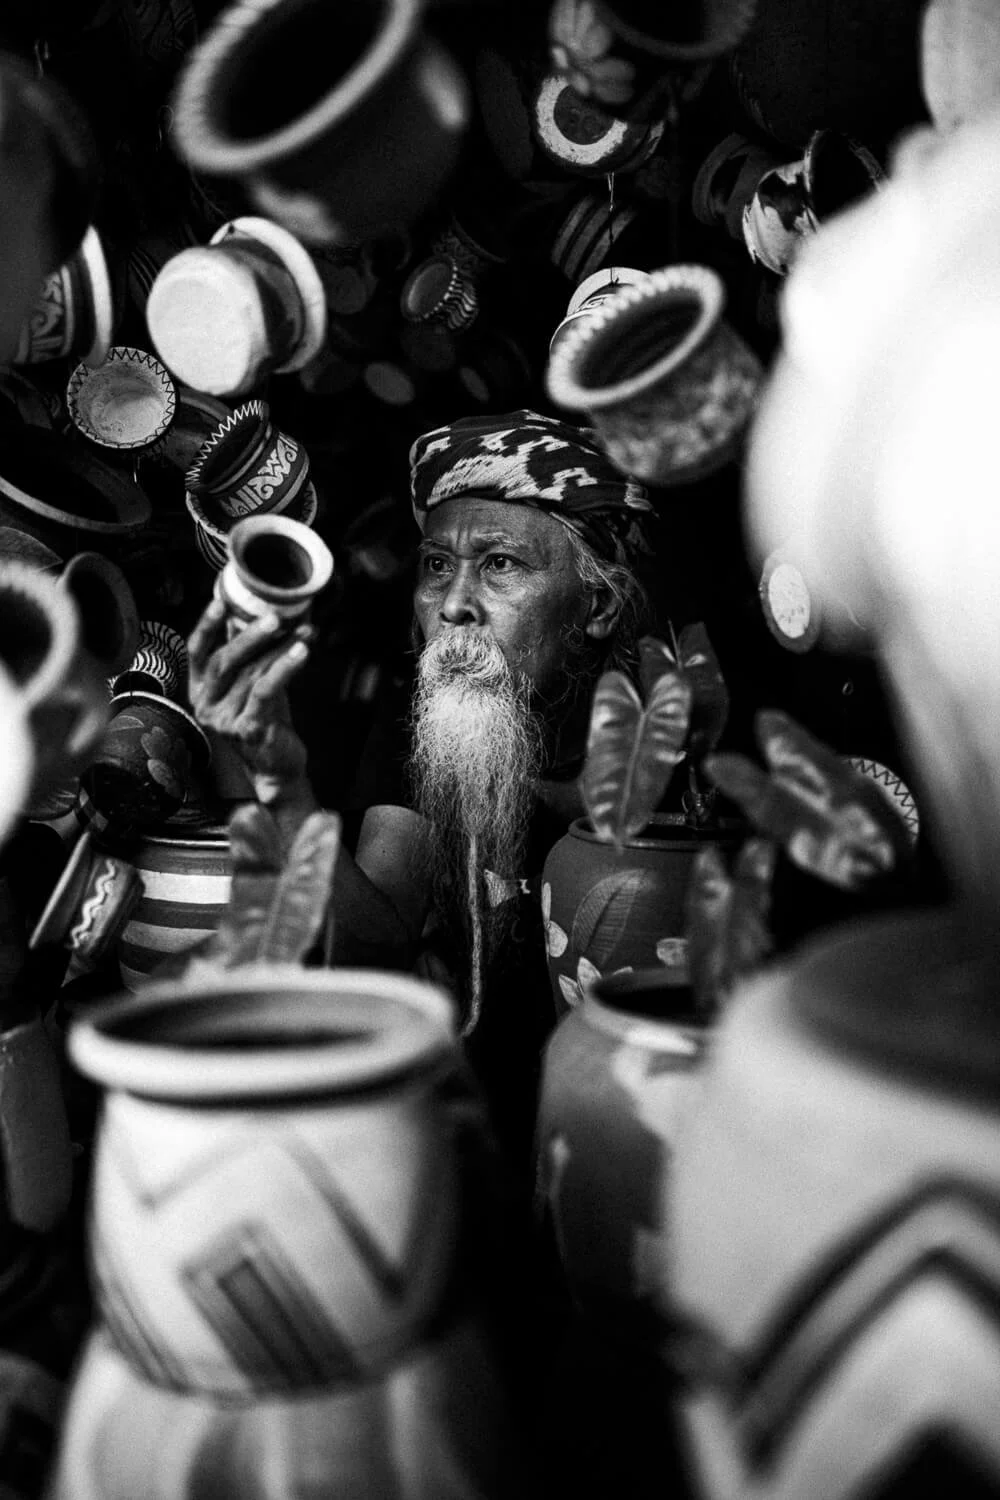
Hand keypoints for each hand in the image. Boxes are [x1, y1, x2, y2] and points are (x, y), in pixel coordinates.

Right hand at [188, 599, 311, 808]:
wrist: (276, 765)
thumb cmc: (264, 717)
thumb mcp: (250, 680)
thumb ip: (245, 651)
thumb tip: (249, 610)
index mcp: (200, 688)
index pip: (196, 651)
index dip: (207, 625)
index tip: (220, 601)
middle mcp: (205, 704)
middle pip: (222, 661)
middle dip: (250, 636)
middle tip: (274, 617)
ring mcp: (224, 719)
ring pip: (251, 674)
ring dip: (281, 650)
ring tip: (305, 631)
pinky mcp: (247, 730)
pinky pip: (266, 692)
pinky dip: (285, 669)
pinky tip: (302, 652)